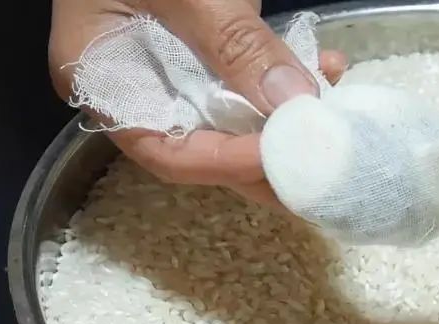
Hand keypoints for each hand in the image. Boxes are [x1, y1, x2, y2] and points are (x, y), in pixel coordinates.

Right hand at [49, 0, 346, 203]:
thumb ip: (234, 44)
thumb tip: (295, 101)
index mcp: (104, 76)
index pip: (167, 151)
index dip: (227, 164)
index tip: (286, 156)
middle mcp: (138, 84)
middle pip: (204, 145)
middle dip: (267, 159)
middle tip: (320, 164)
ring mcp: (172, 66)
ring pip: (234, 116)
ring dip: (288, 121)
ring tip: (334, 117)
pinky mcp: (205, 46)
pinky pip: (247, 77)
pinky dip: (288, 78)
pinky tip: (327, 66)